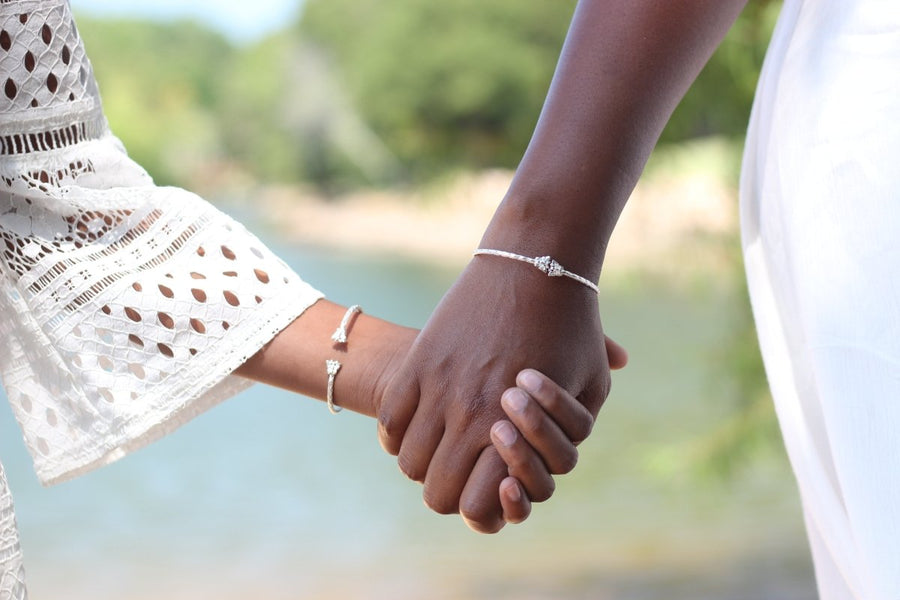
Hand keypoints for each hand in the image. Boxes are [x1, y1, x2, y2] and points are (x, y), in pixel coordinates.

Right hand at [377, 254, 614, 532]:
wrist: (532, 264)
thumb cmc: (571, 327)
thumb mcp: (591, 384)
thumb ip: (574, 432)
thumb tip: (546, 462)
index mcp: (514, 429)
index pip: (476, 507)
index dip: (482, 509)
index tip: (490, 488)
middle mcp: (470, 415)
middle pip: (437, 494)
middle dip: (451, 492)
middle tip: (464, 471)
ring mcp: (438, 387)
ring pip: (409, 463)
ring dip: (424, 463)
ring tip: (442, 444)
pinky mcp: (418, 361)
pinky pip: (389, 422)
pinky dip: (398, 434)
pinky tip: (420, 420)